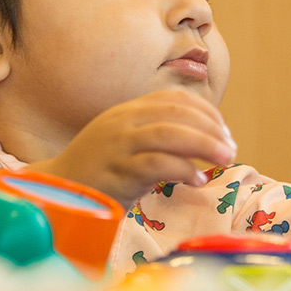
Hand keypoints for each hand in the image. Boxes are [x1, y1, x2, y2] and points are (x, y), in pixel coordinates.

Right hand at [31, 91, 236, 204]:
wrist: (59, 190)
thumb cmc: (101, 171)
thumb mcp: (128, 143)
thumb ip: (158, 135)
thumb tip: (206, 139)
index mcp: (129, 111)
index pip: (175, 99)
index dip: (206, 112)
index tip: (224, 131)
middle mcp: (123, 122)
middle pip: (177, 114)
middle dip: (211, 129)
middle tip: (231, 148)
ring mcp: (118, 146)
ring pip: (169, 134)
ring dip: (204, 145)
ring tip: (225, 159)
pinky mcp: (116, 172)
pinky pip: (156, 165)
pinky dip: (183, 170)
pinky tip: (198, 180)